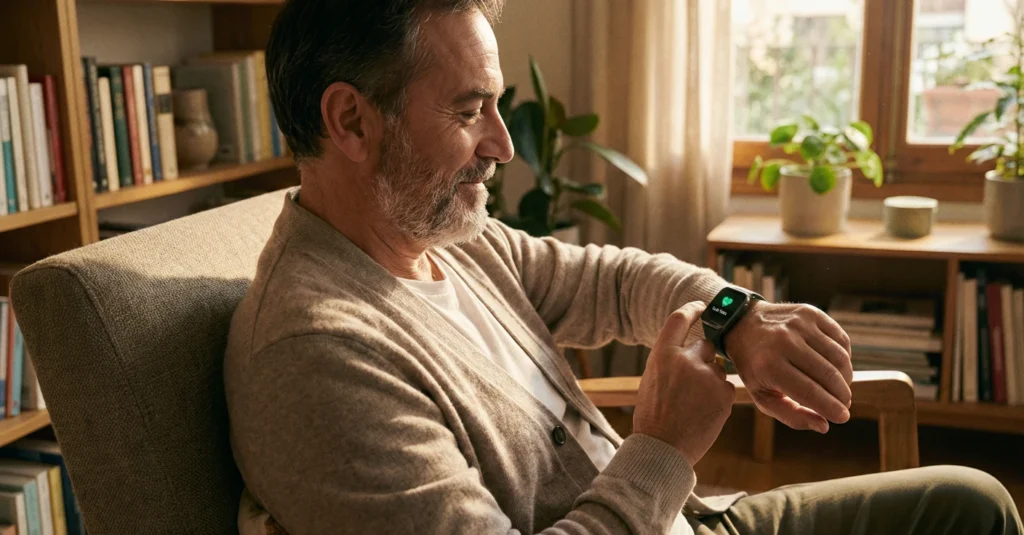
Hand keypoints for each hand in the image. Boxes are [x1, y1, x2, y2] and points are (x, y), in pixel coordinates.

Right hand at [634, 302, 735, 466]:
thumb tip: (689, 350)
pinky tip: (704, 413)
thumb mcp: (652, 379)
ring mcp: (707, 375)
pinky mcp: (724, 393)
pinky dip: (718, 398)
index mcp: (663, 354)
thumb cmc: (653, 417)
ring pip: (718, 369)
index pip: (680, 318)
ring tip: (694, 405)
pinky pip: (726, 388)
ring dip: (711, 382)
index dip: (693, 309)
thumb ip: (670, 360)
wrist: (662, 447)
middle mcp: (686, 359)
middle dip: (705, 359)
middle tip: (694, 382)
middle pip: (706, 345)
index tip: (702, 307)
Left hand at [724, 301, 852, 433]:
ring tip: (841, 387)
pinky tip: (837, 367)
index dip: (831, 407)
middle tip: (844, 404)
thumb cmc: (755, 366)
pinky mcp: (810, 313)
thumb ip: (791, 415)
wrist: (743, 324)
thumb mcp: (762, 395)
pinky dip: (845, 357)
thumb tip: (824, 426)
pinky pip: (841, 339)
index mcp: (769, 366)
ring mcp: (799, 324)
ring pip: (839, 357)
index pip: (810, 391)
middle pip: (828, 375)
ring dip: (846, 377)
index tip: (843, 417)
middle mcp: (784, 342)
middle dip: (842, 395)